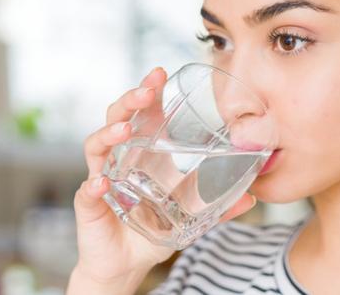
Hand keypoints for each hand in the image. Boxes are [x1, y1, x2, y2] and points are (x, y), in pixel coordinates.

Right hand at [68, 67, 257, 292]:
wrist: (126, 265)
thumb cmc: (152, 231)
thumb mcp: (190, 217)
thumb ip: (218, 206)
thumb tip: (252, 197)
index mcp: (141, 153)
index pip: (142, 114)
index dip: (148, 91)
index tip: (160, 73)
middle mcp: (118, 159)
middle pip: (117, 118)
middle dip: (130, 101)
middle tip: (147, 91)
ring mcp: (101, 178)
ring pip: (96, 146)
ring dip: (110, 134)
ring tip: (125, 131)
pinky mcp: (89, 205)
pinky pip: (87, 191)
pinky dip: (93, 186)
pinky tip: (102, 183)